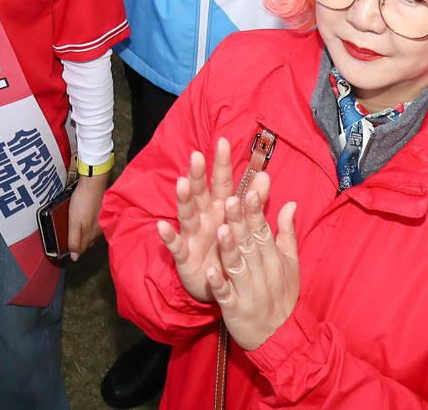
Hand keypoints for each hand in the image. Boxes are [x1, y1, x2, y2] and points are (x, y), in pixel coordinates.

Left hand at [67, 173, 109, 259]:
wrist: (94, 183)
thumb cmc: (83, 201)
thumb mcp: (74, 222)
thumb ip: (74, 240)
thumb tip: (75, 258)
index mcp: (91, 234)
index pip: (82, 249)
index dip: (74, 251)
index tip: (68, 251)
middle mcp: (98, 230)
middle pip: (88, 242)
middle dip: (80, 244)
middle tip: (71, 244)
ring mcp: (101, 221)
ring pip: (92, 234)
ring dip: (85, 235)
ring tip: (78, 234)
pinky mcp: (102, 213)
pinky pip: (95, 225)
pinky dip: (89, 226)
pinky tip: (86, 222)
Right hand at [155, 137, 259, 304]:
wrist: (220, 284)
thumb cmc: (229, 248)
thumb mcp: (243, 223)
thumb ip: (253, 200)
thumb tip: (265, 175)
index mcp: (220, 209)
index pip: (222, 182)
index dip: (222, 164)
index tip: (223, 141)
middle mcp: (204, 218)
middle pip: (201, 193)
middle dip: (198, 175)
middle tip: (197, 156)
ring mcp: (192, 235)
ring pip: (187, 214)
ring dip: (184, 199)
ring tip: (182, 183)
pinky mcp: (184, 256)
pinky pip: (176, 245)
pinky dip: (168, 236)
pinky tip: (162, 226)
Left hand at [210, 187, 298, 350]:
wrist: (281, 337)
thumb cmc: (283, 295)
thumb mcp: (291, 263)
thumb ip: (286, 232)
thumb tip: (290, 203)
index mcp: (273, 258)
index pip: (263, 231)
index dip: (255, 212)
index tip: (248, 191)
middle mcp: (261, 272)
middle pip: (248, 244)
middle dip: (238, 222)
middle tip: (229, 200)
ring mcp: (248, 291)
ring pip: (237, 266)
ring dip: (229, 249)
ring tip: (220, 230)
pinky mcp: (235, 308)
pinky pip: (225, 295)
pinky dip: (218, 284)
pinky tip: (208, 272)